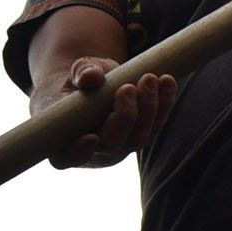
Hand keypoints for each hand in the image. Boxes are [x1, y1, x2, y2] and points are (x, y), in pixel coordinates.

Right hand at [51, 58, 176, 168]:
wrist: (94, 83)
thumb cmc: (75, 82)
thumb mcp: (73, 73)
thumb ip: (80, 73)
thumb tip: (91, 77)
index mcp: (64, 140)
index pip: (66, 157)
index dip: (78, 152)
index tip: (92, 137)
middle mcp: (94, 150)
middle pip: (112, 145)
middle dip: (124, 117)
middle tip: (127, 87)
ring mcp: (121, 145)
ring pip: (139, 138)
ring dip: (149, 108)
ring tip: (149, 78)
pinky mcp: (141, 134)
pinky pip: (156, 125)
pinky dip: (164, 103)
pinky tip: (166, 81)